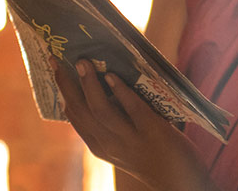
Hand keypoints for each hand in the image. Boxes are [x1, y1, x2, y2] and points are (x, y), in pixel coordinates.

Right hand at [49, 56, 215, 190]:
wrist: (182, 182)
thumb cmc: (154, 156)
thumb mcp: (125, 145)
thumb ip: (113, 124)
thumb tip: (106, 82)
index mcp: (100, 145)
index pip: (75, 116)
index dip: (62, 91)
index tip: (55, 68)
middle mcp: (110, 145)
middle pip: (81, 111)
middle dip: (67, 84)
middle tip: (58, 59)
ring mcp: (131, 140)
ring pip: (101, 111)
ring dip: (90, 85)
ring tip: (83, 62)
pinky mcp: (154, 133)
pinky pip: (133, 110)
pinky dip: (121, 92)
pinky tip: (113, 76)